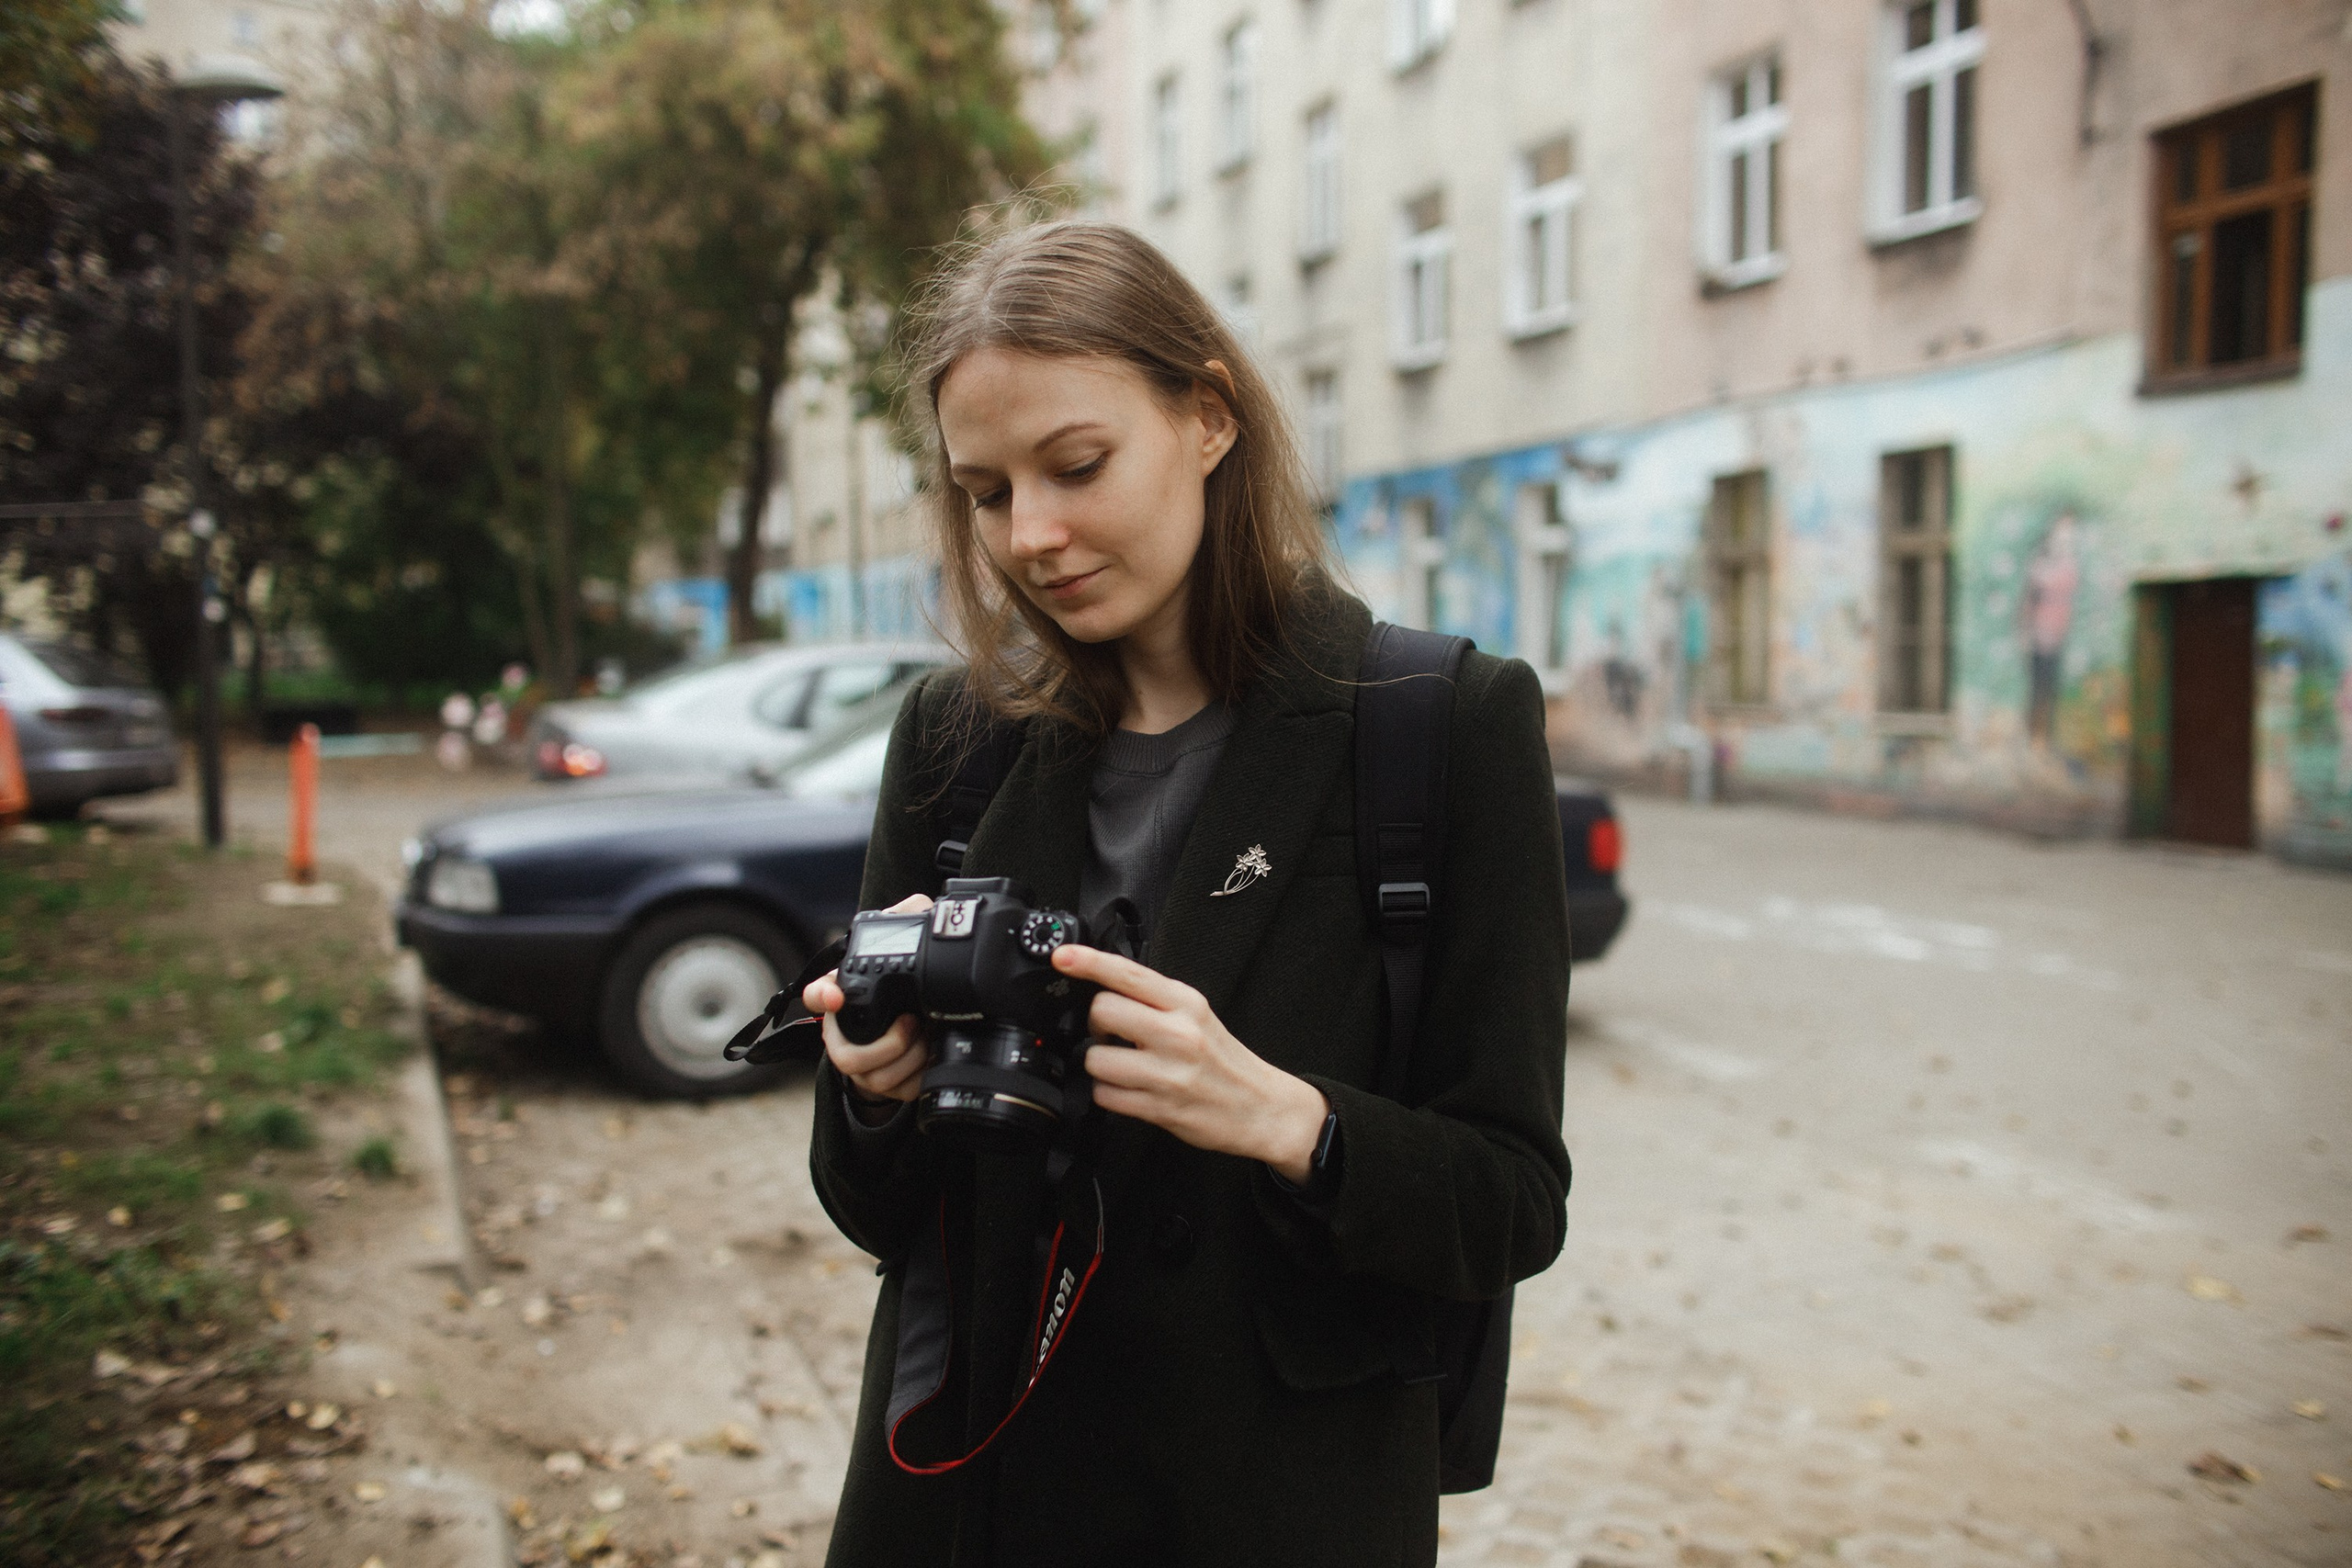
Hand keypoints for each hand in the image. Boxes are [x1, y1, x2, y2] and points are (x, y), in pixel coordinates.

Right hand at [804, 895, 931, 1118]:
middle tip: (915, 1024)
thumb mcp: (905, 948)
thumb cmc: (905, 988)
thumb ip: (907, 920)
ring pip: (875, 1078)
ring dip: (909, 1060)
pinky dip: (920, 1077)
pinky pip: (897, 1093)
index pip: (818, 994)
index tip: (835, 996)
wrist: (920, 1029)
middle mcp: (846, 1035)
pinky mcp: (886, 1086)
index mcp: (845, 1000)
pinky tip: (932, 1058)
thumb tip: (916, 909)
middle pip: (846, 1056)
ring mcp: (864, 1066)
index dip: (822, 996)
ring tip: (929, 1038)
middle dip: (888, 1045)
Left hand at [1053, 944, 1329, 1182]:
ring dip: (1099, 1064)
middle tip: (1110, 1034)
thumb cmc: (1223, 1060)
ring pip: (1096, 1059)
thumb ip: (1155, 1001)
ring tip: (1123, 1067)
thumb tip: (1104, 988)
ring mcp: (1168, 1073)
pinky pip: (1105, 1095)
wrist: (1261, 1108)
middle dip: (1095, 1025)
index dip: (1090, 962)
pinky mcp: (1159, 1108)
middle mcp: (1178, 1034)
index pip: (1129, 974)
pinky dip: (1108, 1093)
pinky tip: (1129, 1090)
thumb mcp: (1198, 1016)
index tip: (1062, 956)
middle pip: (1102, 1012)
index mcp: (1186, 1004)